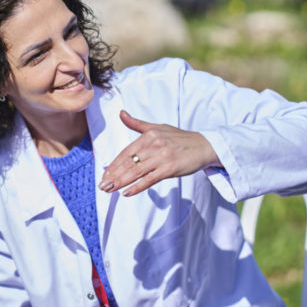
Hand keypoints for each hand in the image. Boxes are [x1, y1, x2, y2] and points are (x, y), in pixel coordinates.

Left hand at [98, 110, 219, 195]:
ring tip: (109, 189)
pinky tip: (127, 193)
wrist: (204, 146)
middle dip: (113, 175)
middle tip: (102, 186)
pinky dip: (137, 187)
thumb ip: (137, 124)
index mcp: (149, 135)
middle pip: (129, 163)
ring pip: (136, 171)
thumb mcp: (157, 127)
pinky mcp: (170, 169)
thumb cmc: (180, 138)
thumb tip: (121, 114)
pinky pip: (149, 179)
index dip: (114, 164)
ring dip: (121, 182)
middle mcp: (154, 145)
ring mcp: (162, 157)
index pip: (126, 152)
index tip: (104, 174)